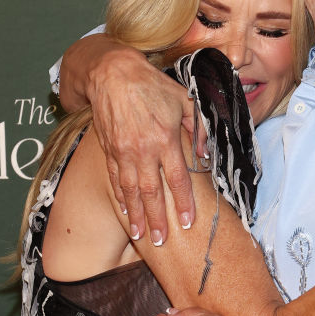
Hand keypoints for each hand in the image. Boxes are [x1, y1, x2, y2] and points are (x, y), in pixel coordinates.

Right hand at [87, 46, 198, 243]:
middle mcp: (143, 150)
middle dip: (157, 220)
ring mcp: (123, 152)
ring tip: (140, 235)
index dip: (183, 203)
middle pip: (152, 192)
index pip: (177, 179)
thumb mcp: (184, 100)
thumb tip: (206, 156)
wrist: (112, 74)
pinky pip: (114, 179)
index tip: (187, 222)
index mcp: (165, 139)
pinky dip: (120, 197)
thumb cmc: (152, 86)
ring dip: (136, 215)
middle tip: (162, 241)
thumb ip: (199, 129)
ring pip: (130, 191)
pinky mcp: (108, 150)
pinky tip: (125, 211)